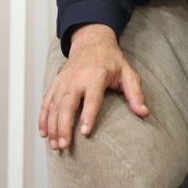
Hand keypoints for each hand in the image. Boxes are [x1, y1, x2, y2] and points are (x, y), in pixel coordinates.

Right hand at [39, 24, 148, 149]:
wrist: (92, 42)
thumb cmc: (112, 60)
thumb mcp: (128, 73)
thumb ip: (135, 93)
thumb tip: (144, 112)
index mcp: (96, 76)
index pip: (92, 99)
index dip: (88, 116)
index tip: (85, 132)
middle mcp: (77, 79)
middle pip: (67, 104)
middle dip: (63, 126)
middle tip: (63, 146)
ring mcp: (64, 81)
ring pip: (54, 105)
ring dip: (52, 126)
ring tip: (54, 145)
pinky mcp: (56, 83)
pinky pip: (46, 101)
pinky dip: (43, 117)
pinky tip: (44, 132)